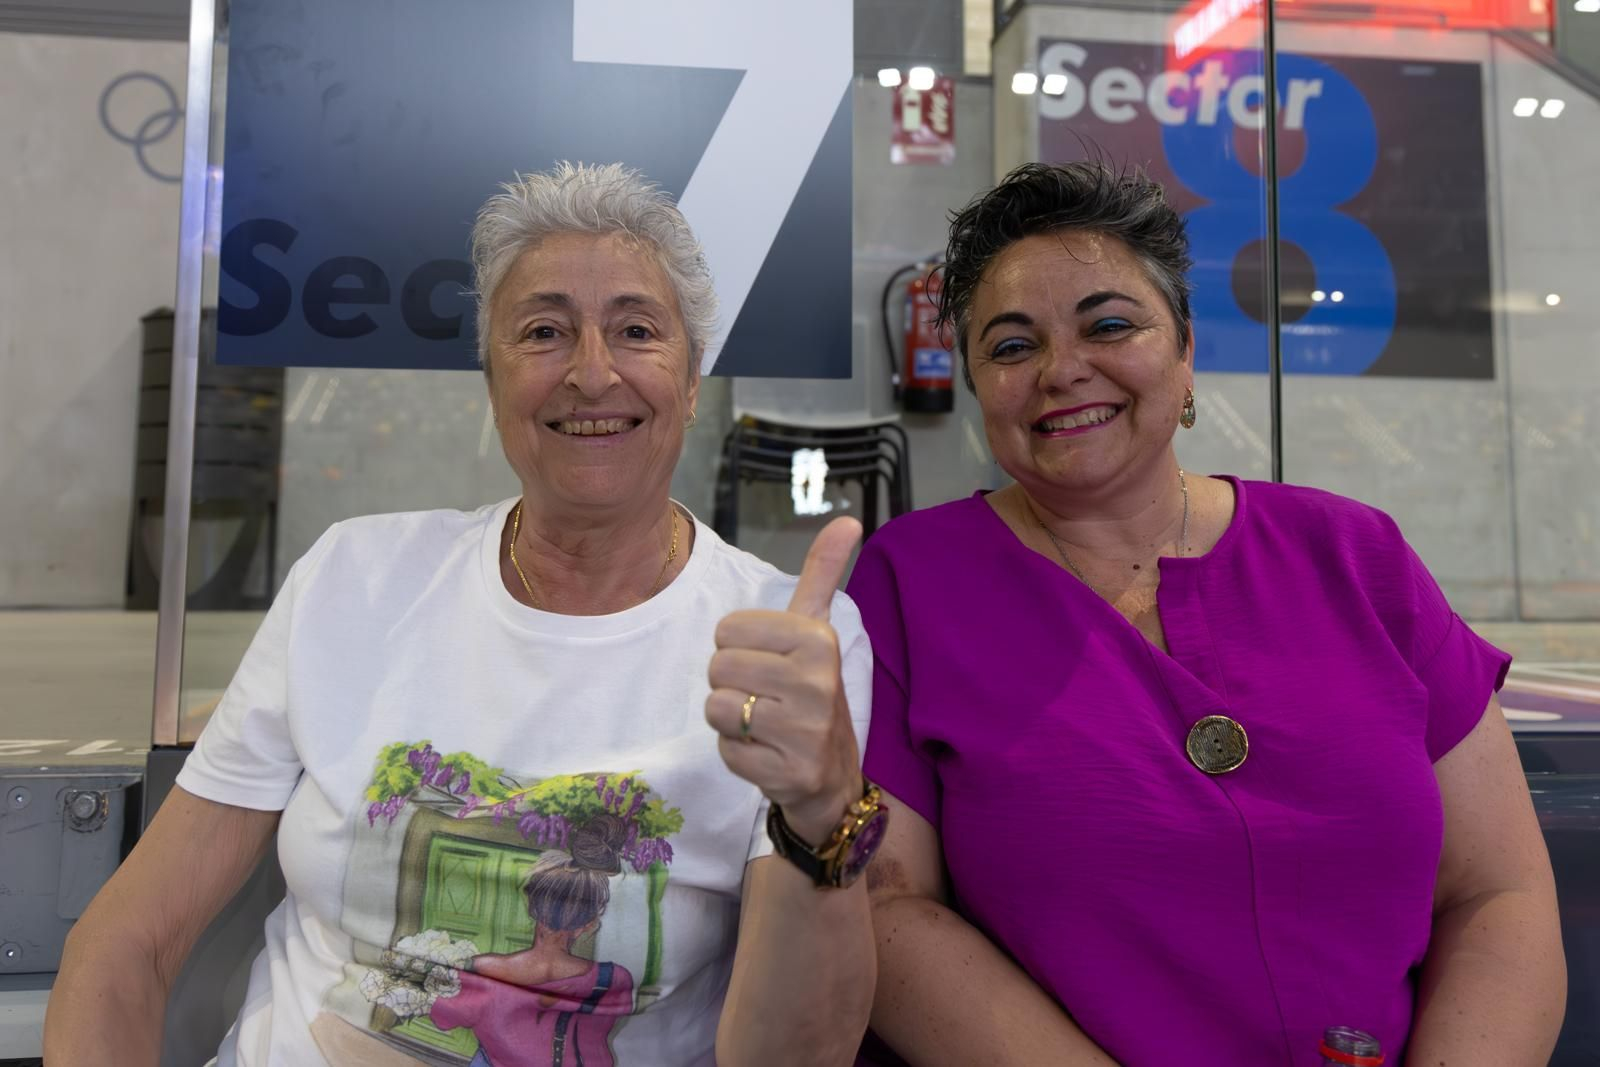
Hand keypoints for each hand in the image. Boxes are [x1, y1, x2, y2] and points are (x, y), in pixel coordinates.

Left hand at [706, 516, 864, 845]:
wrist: (834, 775)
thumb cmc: (812, 692)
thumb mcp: (817, 630)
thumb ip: (822, 574)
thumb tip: (848, 520)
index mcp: (818, 638)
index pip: (727, 629)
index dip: (737, 648)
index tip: (769, 663)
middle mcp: (816, 681)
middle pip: (717, 667)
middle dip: (731, 684)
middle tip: (765, 697)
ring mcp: (805, 730)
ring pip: (716, 708)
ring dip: (731, 720)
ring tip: (764, 723)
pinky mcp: (790, 772)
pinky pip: (727, 751)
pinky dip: (738, 755)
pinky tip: (767, 753)